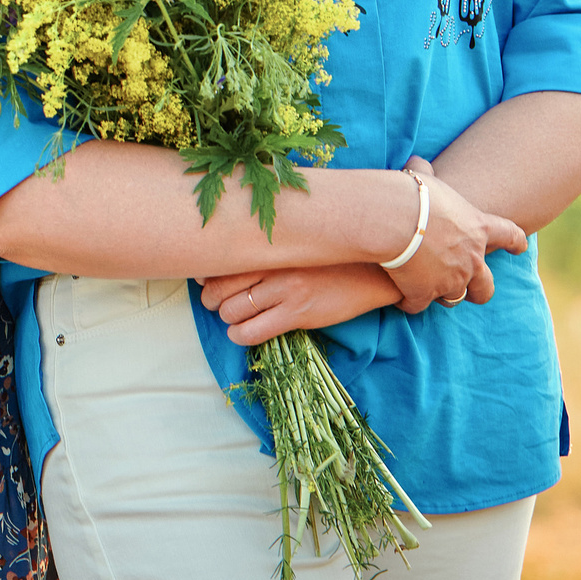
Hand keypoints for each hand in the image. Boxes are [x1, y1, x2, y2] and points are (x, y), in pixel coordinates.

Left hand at [198, 264, 399, 345]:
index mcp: (271, 244)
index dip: (206, 275)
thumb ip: (266, 250)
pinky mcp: (298, 313)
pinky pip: (253, 331)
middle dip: (212, 300)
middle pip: (219, 287)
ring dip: (227, 318)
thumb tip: (227, 261)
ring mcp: (285, 290)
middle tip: (217, 303)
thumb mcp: (297, 244)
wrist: (374, 270)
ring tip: (233, 317)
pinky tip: (242, 332)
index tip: (206, 281)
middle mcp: (273, 264)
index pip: (221, 261)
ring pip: (232, 311)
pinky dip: (239, 335)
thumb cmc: (332, 256)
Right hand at [380, 155, 526, 307]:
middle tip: (472, 291)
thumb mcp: (424, 179)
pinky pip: (417, 305)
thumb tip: (416, 164)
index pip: (510, 235)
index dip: (516, 242)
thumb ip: (425, 173)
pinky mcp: (423, 294)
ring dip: (442, 295)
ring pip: (453, 298)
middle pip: (486, 286)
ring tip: (427, 290)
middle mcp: (472, 260)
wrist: (396, 221)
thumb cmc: (413, 195)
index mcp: (479, 229)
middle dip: (481, 290)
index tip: (521, 248)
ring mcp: (450, 281)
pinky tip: (399, 296)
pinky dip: (409, 301)